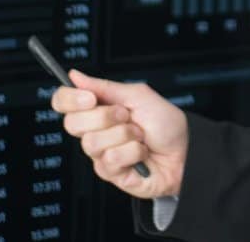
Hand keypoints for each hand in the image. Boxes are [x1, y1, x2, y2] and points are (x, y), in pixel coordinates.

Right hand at [51, 70, 187, 198]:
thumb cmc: (165, 124)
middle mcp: (95, 131)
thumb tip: (74, 76)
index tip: (90, 99)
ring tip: (139, 136)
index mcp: (98, 109)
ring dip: (124, 135)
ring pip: (92, 143)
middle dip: (105, 117)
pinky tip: (141, 153)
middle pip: (72, 124)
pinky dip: (133, 152)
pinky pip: (111, 160)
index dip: (69, 99)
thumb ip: (104, 87)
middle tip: (126, 116)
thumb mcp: (138, 96)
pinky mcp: (110, 173)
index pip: (63, 102)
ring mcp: (100, 154)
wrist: (186, 151)